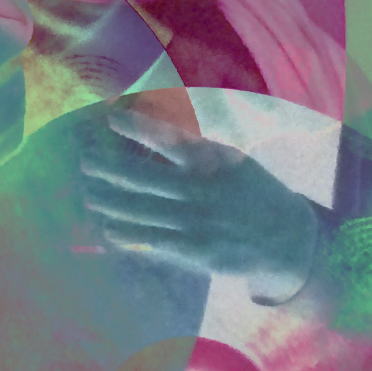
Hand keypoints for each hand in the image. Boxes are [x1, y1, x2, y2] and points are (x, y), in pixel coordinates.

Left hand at [77, 105, 321, 298]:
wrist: (287, 239)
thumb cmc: (252, 192)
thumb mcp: (232, 160)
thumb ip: (194, 149)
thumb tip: (153, 128)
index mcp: (212, 161)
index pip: (169, 138)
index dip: (137, 127)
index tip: (110, 118)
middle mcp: (200, 190)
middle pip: (142, 178)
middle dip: (108, 170)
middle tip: (84, 163)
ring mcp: (196, 222)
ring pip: (140, 212)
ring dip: (109, 203)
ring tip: (89, 195)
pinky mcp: (195, 251)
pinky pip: (152, 242)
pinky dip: (126, 235)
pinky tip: (108, 229)